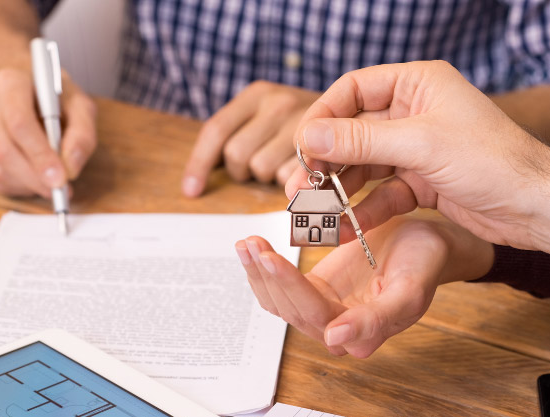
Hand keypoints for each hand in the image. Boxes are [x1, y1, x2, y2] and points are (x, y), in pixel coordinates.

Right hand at [0, 67, 96, 196]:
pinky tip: (37, 179)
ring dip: (29, 184)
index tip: (60, 177)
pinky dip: (21, 186)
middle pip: (4, 149)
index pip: (18, 122)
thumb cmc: (58, 99)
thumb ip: (82, 136)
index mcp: (10, 82)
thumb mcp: (81, 107)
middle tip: (60, 190)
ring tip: (53, 183)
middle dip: (35, 176)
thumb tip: (70, 169)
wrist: (31, 92)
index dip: (40, 154)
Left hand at [182, 81, 320, 196]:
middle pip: (236, 155)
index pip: (216, 131)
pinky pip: (289, 178)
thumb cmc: (302, 122)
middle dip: (242, 170)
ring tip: (283, 165)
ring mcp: (302, 124)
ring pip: (261, 170)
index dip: (199, 164)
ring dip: (267, 176)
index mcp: (257, 94)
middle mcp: (277, 103)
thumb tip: (197, 178)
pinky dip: (291, 181)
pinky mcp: (323, 149)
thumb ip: (239, 133)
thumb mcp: (267, 114)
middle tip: (258, 167)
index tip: (192, 190)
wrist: (357, 111)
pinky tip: (302, 171)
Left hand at [235, 217, 492, 357]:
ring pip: (279, 302)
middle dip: (268, 276)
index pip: (316, 314)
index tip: (271, 259)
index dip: (291, 287)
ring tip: (247, 243)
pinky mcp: (314, 292)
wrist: (426, 243)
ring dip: (259, 273)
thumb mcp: (410, 288)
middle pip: (290, 309)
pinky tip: (252, 247)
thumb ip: (378, 319)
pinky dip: (263, 269)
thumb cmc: (424, 262)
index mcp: (362, 335)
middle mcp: (338, 331)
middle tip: (251, 243)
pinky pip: (281, 288)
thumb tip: (335, 341)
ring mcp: (323, 312)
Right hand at [288, 61, 549, 251]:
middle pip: (353, 131)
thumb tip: (308, 136)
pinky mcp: (423, 182)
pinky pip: (382, 192)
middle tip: (299, 187)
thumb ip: (360, 141)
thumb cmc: (494, 161)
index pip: (354, 90)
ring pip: (364, 166)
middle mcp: (415, 112)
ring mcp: (418, 149)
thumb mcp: (421, 145)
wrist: (539, 207)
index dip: (323, 117)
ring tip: (314, 212)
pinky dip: (364, 209)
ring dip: (339, 189)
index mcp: (418, 84)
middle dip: (325, 160)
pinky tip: (345, 227)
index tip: (301, 146)